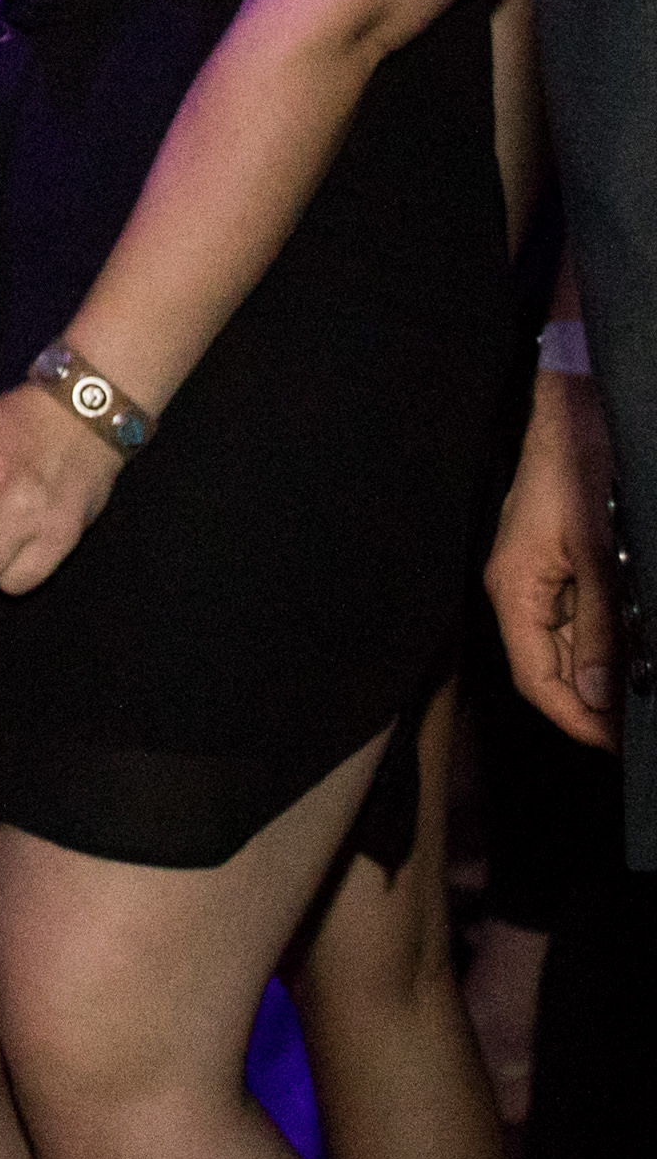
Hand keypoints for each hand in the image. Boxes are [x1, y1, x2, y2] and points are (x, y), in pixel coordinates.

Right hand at [488, 369, 623, 747]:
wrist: (575, 411)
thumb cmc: (576, 470)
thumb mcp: (598, 554)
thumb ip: (600, 627)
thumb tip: (602, 696)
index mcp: (515, 589)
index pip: (536, 678)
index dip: (577, 719)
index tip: (623, 747)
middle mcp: (522, 591)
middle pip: (554, 669)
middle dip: (599, 705)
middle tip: (645, 729)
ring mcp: (542, 579)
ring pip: (572, 650)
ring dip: (609, 675)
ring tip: (647, 694)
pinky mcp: (563, 566)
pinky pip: (583, 622)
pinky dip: (611, 644)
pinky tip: (637, 653)